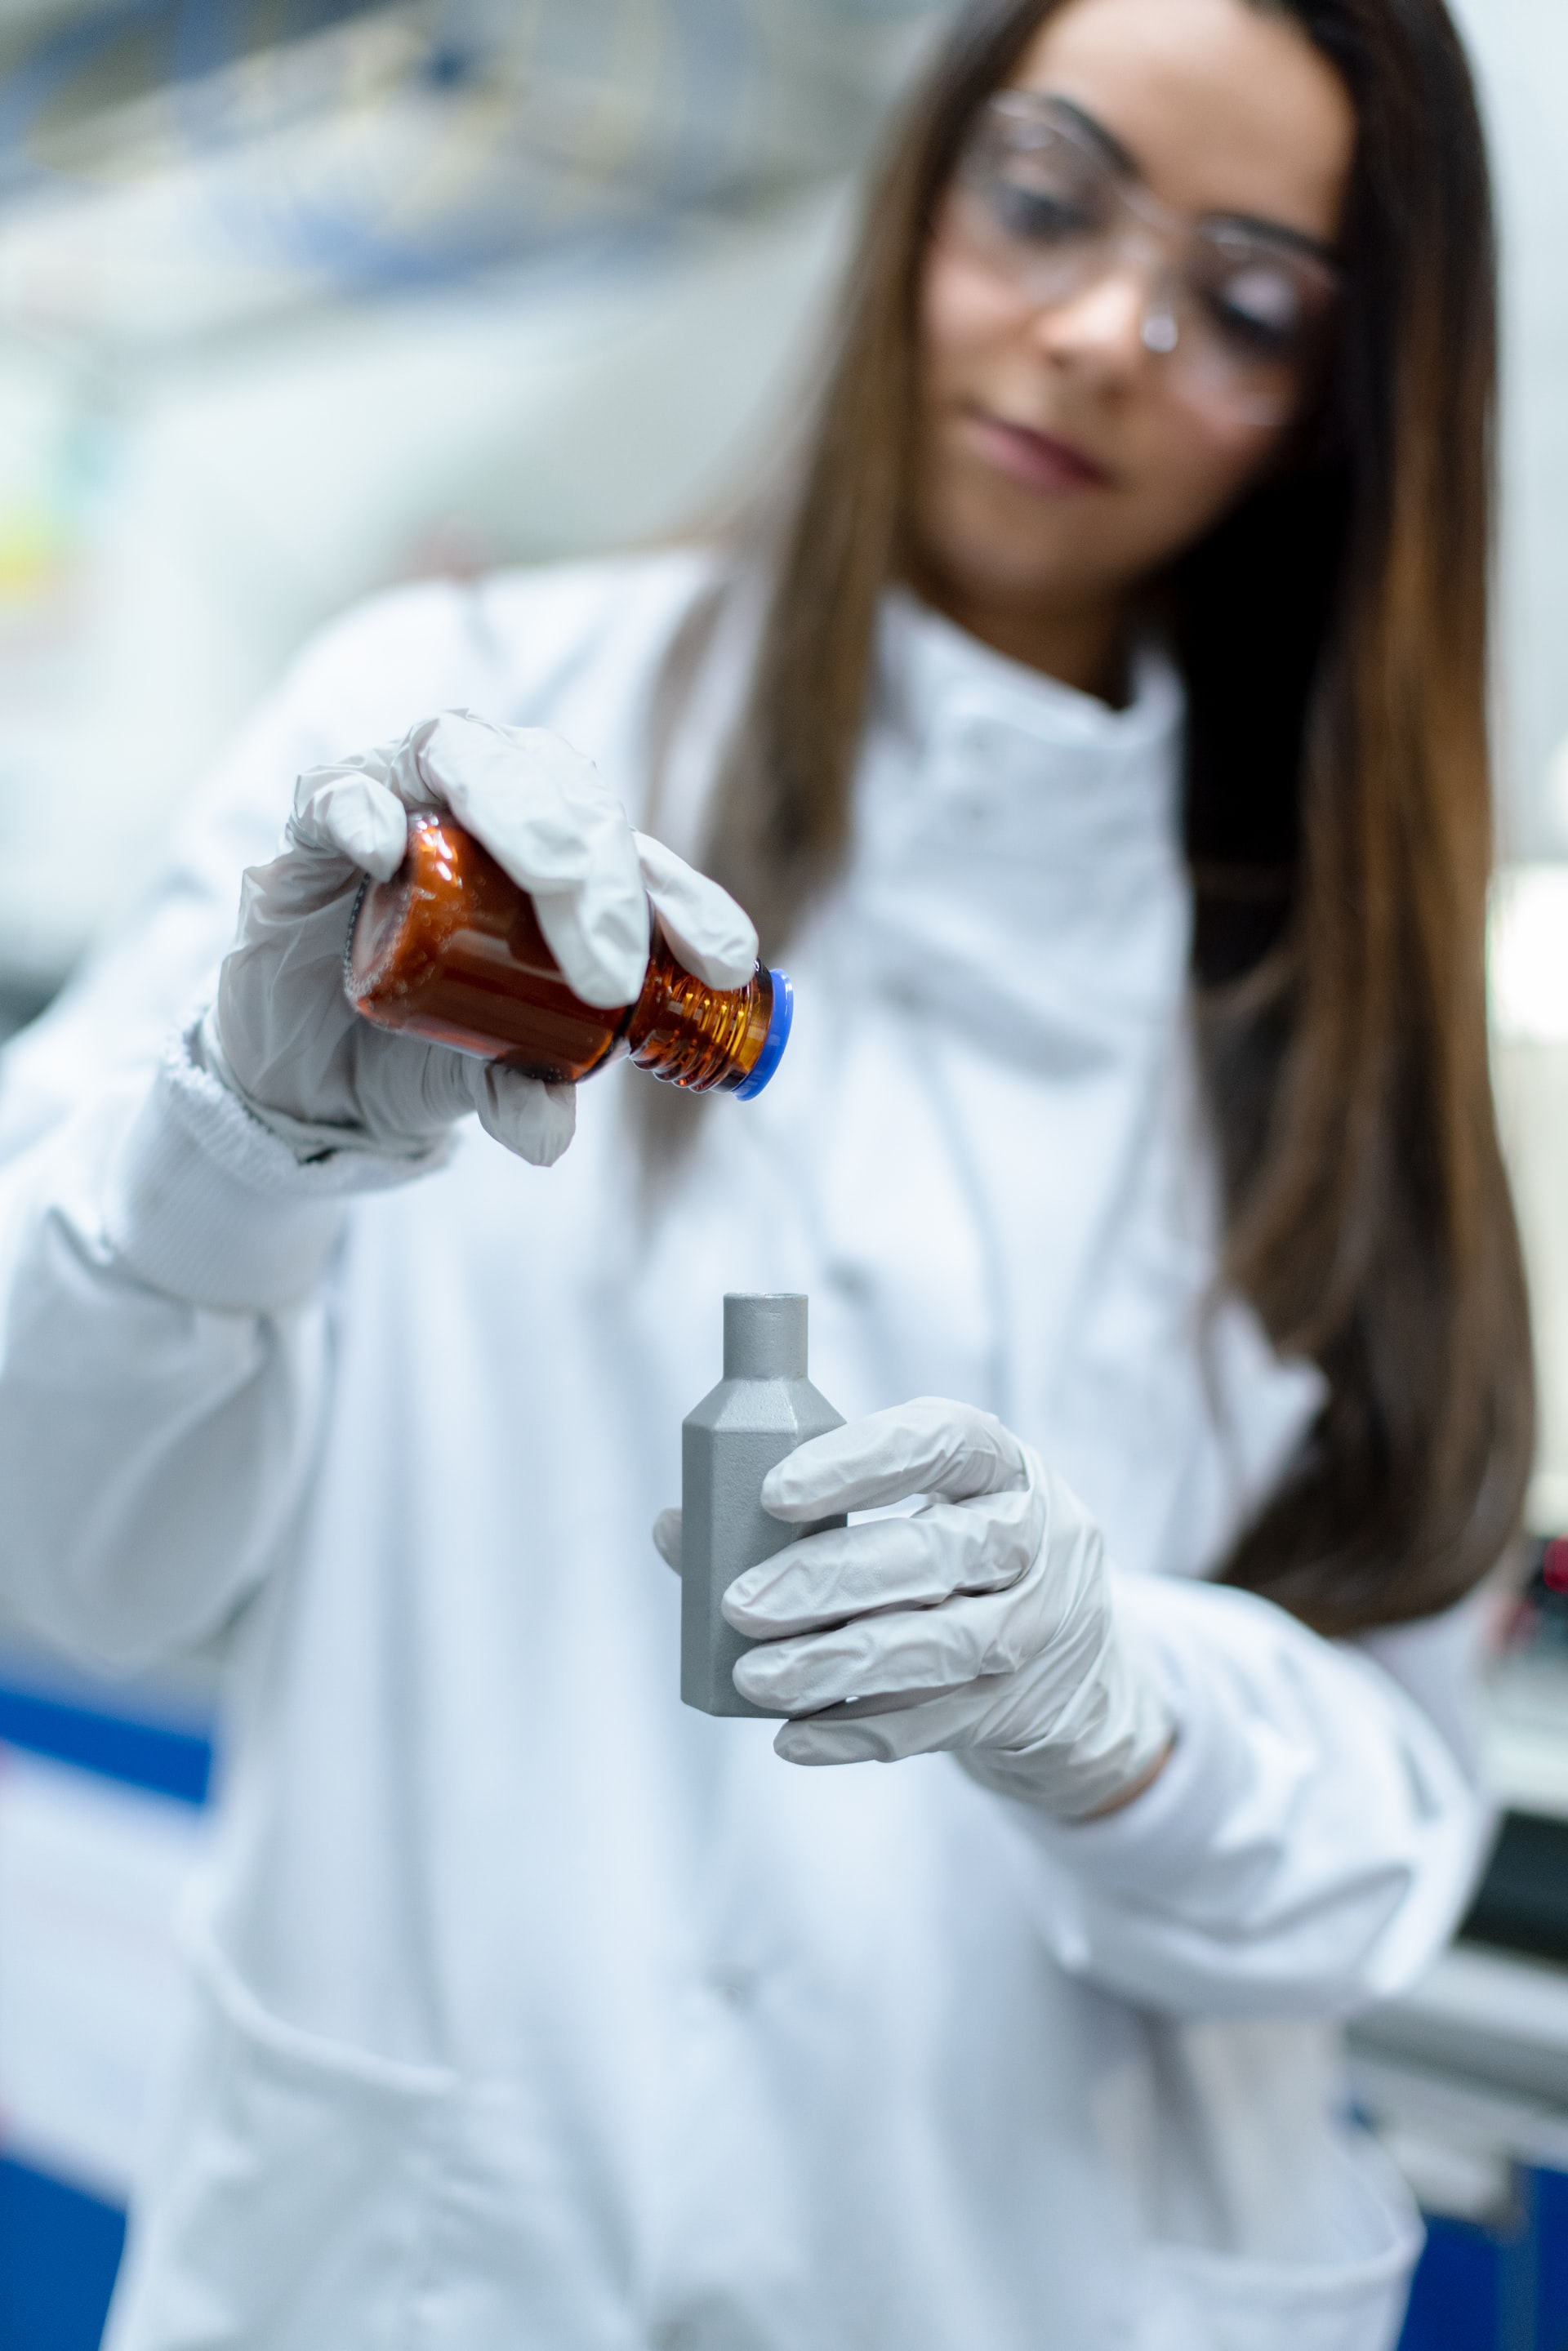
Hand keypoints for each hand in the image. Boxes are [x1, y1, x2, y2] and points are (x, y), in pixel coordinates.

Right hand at [206, 710, 756, 1165]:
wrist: (301, 1065)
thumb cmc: (414, 1040)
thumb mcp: (477, 1073)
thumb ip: (517, 1088)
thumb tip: (548, 1135)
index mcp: (553, 856)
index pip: (632, 855)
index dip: (684, 899)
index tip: (727, 963)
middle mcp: (486, 805)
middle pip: (560, 790)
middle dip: (603, 870)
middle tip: (617, 969)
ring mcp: (400, 800)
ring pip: (466, 755)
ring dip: (520, 815)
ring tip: (558, 882)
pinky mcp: (314, 827)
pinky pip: (339, 791)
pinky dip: (364, 809)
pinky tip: (385, 850)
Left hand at [711, 1398, 1173, 1819]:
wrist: (1077, 1662)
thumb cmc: (957, 1558)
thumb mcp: (917, 1507)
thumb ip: (801, 1514)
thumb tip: (675, 1529)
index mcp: (1002, 1465)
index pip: (943, 1441)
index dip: (861, 1462)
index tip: (775, 1492)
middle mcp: (1036, 1539)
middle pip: (937, 1553)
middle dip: (828, 1580)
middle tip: (740, 1604)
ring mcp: (1039, 1629)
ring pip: (940, 1646)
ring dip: (837, 1664)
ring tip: (755, 1678)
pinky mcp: (1021, 1707)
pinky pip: (936, 1724)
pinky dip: (858, 1733)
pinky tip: (795, 1736)